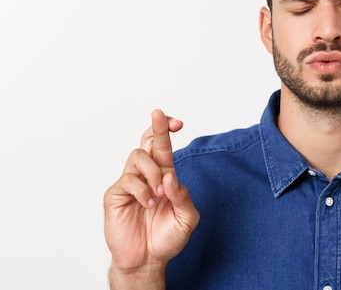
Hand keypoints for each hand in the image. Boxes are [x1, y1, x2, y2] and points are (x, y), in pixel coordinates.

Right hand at [104, 110, 199, 285]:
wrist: (147, 260)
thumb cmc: (167, 238)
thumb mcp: (187, 218)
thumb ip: (183, 196)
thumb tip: (170, 177)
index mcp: (165, 176)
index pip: (164, 146)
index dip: (167, 130)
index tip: (178, 123)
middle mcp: (147, 175)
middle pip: (148, 141)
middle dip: (156, 126)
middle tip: (159, 115)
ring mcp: (131, 183)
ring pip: (138, 156)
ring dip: (152, 171)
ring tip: (159, 194)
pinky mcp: (116, 195)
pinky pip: (128, 180)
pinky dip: (142, 190)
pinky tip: (148, 203)